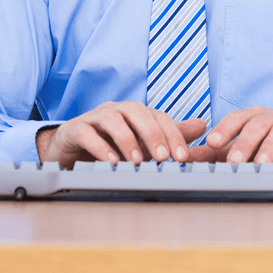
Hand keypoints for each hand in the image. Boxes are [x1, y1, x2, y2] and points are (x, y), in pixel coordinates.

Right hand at [35, 101, 205, 168]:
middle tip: (163, 158)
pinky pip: (87, 132)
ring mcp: (94, 118)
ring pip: (112, 118)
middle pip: (137, 111)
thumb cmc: (109, 146)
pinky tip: (110, 161)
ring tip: (135, 161)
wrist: (70, 151)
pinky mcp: (74, 129)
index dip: (172, 135)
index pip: (158, 116)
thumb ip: (169, 135)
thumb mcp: (142, 144)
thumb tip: (202, 125)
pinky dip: (100, 146)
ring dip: (127, 139)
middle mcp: (116, 110)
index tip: (182, 158)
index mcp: (134, 113)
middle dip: (153, 134)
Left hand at [188, 106, 272, 164]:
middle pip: (258, 123)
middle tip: (234, 161)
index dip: (225, 128)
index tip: (212, 142)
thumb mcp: (238, 152)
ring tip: (260, 165)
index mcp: (254, 117)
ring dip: (269, 147)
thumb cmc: (266, 152)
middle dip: (244, 142)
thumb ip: (211, 154)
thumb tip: (182, 157)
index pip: (237, 117)